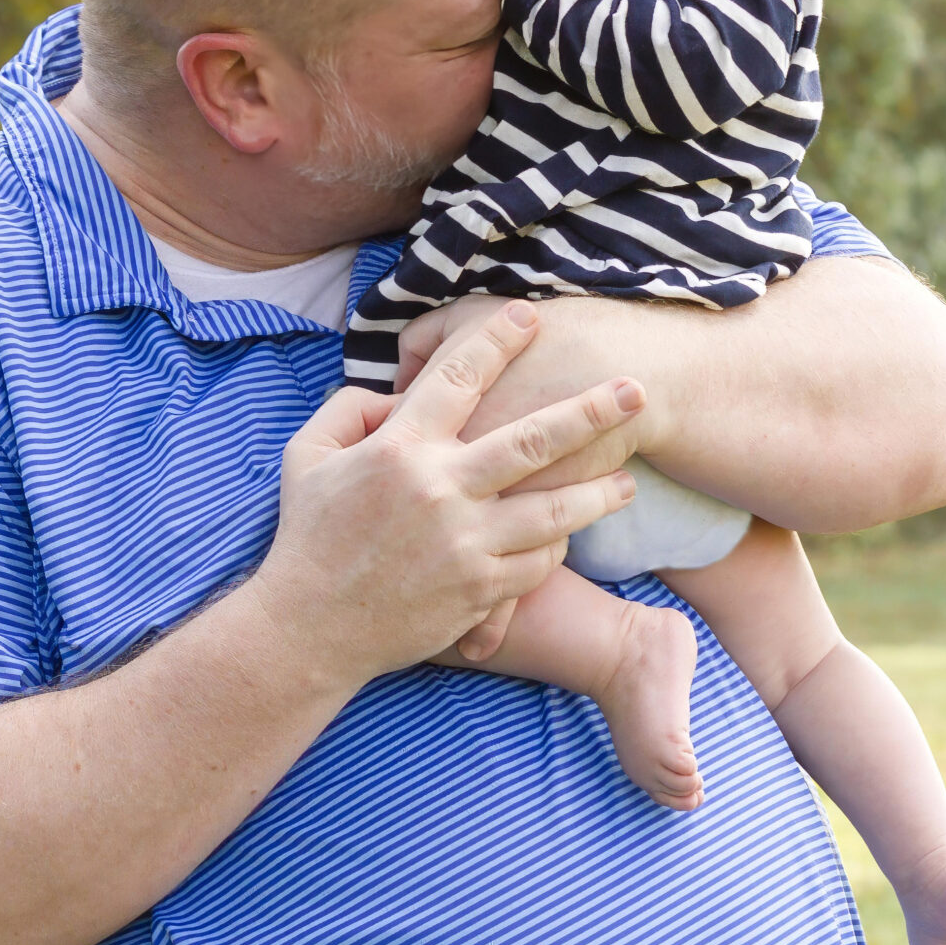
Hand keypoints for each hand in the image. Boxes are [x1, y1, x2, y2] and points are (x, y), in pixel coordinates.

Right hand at [253, 302, 642, 679]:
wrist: (310, 629)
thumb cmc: (309, 536)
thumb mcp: (308, 457)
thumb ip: (350, 410)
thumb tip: (395, 390)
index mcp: (399, 449)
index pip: (458, 378)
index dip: (496, 340)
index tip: (531, 315)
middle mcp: (440, 491)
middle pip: (532, 441)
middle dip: (591, 413)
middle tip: (637, 391)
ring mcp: (464, 544)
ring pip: (552, 512)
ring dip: (597, 494)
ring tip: (628, 481)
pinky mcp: (478, 590)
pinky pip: (535, 563)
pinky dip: (555, 547)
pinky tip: (569, 536)